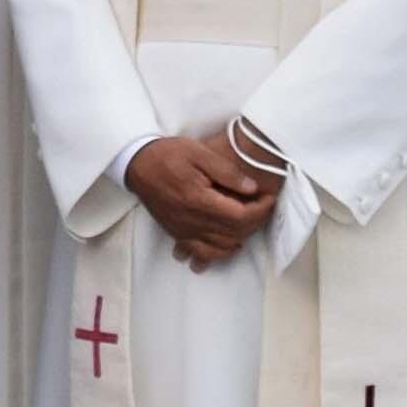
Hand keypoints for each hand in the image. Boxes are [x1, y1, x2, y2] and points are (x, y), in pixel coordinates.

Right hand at [125, 127, 279, 271]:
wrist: (137, 165)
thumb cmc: (168, 155)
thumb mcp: (199, 152)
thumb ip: (227, 172)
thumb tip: (252, 188)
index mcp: (199, 200)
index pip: (241, 216)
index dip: (261, 210)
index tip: (269, 197)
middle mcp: (191, 222)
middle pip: (235, 233)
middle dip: (255, 221)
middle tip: (263, 205)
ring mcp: (183, 231)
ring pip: (221, 247)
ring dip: (241, 236)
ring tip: (249, 219)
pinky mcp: (177, 234)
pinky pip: (202, 254)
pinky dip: (220, 253)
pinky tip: (229, 243)